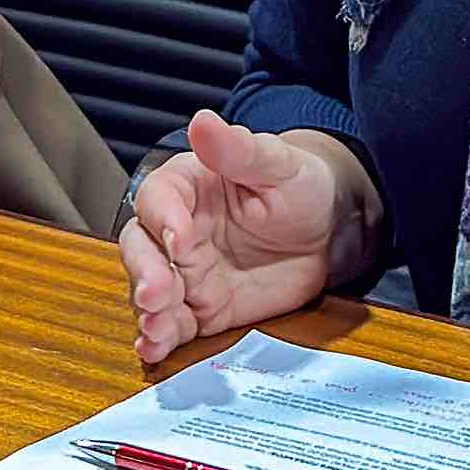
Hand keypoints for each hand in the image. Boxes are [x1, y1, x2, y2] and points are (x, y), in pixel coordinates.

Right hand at [119, 111, 368, 364]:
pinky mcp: (201, 308)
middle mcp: (176, 230)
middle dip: (144, 272)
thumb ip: (238, 149)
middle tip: (158, 293)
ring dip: (147, 310)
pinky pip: (172, 325)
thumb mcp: (277, 164)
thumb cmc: (300, 186)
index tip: (180, 240)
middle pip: (140, 248)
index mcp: (187, 187)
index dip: (163, 220)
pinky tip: (153, 348)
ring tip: (156, 327)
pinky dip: (158, 338)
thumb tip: (203, 121)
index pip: (159, 199)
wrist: (329, 232)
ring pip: (150, 291)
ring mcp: (185, 272)